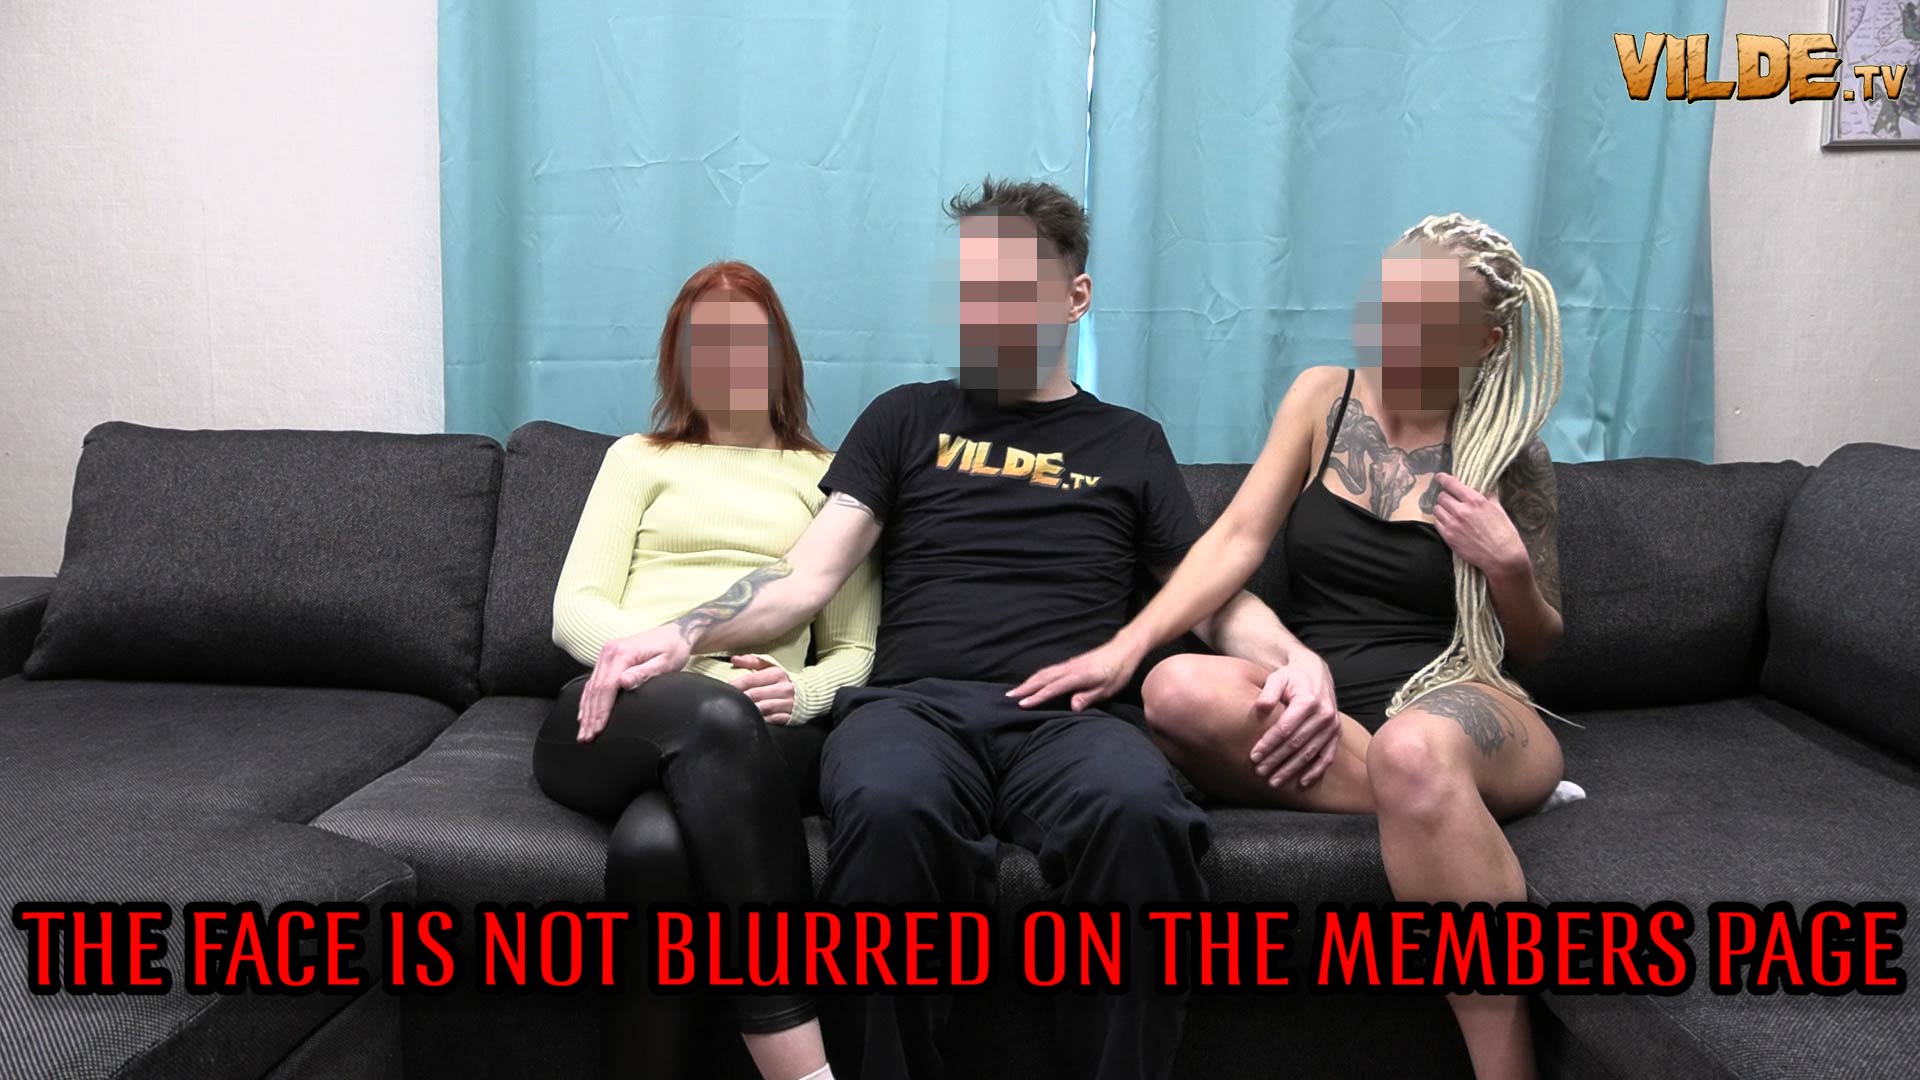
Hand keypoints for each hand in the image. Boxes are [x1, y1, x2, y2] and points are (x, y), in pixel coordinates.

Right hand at [574, 625, 690, 741]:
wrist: (675, 633)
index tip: (598, 730)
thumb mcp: (665, 662)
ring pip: (591, 687)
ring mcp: (606, 654)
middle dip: (590, 716)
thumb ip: (644, 673)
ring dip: (586, 712)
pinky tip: (583, 715)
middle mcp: (609, 652)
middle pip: (595, 689)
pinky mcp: (607, 659)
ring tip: (582, 733)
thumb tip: (624, 682)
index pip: (606, 686)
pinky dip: (587, 700)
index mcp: (622, 652)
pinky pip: (593, 682)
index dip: (601, 710)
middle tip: (586, 738)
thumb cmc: (674, 649)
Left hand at [729, 654, 795, 725]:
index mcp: (777, 674)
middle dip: (740, 698)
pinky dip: (760, 720)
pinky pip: (770, 720)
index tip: (727, 687)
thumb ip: (752, 661)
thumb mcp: (771, 667)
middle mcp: (784, 688)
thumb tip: (734, 659)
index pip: (751, 679)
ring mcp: (787, 704)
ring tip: (739, 709)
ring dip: (749, 709)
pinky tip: (753, 718)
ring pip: (762, 708)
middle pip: (754, 695)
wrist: (809, 694)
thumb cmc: (784, 680)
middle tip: (730, 700)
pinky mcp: (789, 717)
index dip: (736, 684)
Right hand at [1005, 637, 1142, 710]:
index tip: (1022, 704)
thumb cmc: (1119, 671)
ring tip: (1016, 690)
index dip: (1037, 697)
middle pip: (1043, 678)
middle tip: (1008, 696)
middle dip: (1025, 687)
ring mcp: (1069, 664)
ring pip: (1044, 672)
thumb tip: (1072, 707)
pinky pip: (1049, 670)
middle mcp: (1070, 668)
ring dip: (1028, 681)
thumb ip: (1089, 696)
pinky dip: (1037, 676)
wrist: (1124, 648)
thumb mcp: (1108, 688)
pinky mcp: (1071, 664)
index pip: (1053, 688)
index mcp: (1079, 676)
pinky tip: (1033, 681)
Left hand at [1248, 655, 1340, 788]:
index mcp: (1308, 700)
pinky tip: (1302, 783)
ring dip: (1291, 770)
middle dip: (1276, 760)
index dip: (1268, 744)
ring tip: (1274, 781)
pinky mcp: (1335, 734)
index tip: (1254, 756)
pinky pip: (1327, 756)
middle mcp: (1324, 714)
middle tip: (1259, 772)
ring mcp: (1332, 726)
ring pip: (1310, 754)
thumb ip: (1269, 691)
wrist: (1315, 674)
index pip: (1285, 728)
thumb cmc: (1292, 677)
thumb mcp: (1278, 678)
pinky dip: (1316, 771)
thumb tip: (1261, 706)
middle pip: (1296, 744)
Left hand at [1432, 473, 1529, 579]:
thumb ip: (1487, 495)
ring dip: (1442, 508)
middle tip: (1451, 500)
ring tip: (1449, 512)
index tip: (1440, 477)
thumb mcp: (1498, 508)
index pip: (1452, 484)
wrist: (1502, 556)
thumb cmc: (1504, 532)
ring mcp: (1453, 524)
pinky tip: (1448, 523)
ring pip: (1437, 509)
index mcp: (1475, 500)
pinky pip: (1436, 523)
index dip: (1444, 479)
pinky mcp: (1448, 537)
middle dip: (1446, 496)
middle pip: (1442, 496)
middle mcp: (1461, 510)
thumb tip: (1482, 487)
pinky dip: (1440, 521)